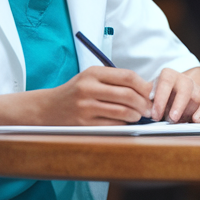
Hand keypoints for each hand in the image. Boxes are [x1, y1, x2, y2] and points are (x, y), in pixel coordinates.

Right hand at [34, 66, 152, 124]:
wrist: (48, 108)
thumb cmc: (77, 92)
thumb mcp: (92, 78)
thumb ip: (116, 80)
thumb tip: (147, 89)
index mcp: (93, 73)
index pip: (128, 76)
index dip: (144, 86)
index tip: (151, 93)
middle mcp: (88, 88)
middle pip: (127, 95)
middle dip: (144, 104)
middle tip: (149, 109)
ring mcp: (85, 107)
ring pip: (122, 112)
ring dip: (136, 116)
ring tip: (137, 116)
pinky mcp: (84, 124)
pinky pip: (113, 125)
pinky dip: (124, 125)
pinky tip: (124, 123)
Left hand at [150, 68, 199, 122]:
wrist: (177, 98)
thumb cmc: (161, 98)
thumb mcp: (150, 96)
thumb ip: (146, 99)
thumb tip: (140, 108)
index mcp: (168, 75)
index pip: (165, 81)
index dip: (160, 97)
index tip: (155, 114)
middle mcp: (184, 80)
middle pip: (185, 86)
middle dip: (177, 104)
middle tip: (171, 119)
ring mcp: (196, 88)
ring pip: (195, 97)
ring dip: (186, 111)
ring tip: (177, 122)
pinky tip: (196, 120)